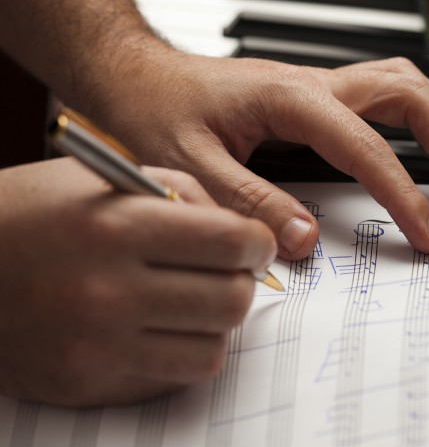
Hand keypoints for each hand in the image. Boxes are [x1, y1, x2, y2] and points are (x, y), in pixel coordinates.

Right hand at [0, 158, 275, 405]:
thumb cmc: (38, 212)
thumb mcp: (109, 178)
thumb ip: (184, 194)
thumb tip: (243, 233)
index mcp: (118, 227)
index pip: (229, 242)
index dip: (258, 242)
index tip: (256, 243)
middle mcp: (109, 292)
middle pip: (231, 300)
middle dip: (244, 282)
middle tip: (230, 270)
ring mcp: (99, 347)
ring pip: (213, 348)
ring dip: (217, 321)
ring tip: (196, 298)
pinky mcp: (91, 382)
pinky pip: (175, 376)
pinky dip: (185, 349)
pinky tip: (165, 325)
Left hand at [87, 50, 428, 257]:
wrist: (135, 77)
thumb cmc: (155, 109)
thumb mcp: (194, 166)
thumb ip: (250, 203)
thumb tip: (302, 240)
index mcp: (287, 97)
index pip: (365, 147)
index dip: (402, 194)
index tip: (425, 232)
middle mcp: (309, 85)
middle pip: (406, 93)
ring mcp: (309, 89)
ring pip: (395, 90)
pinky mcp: (302, 101)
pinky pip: (368, 104)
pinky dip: (399, 129)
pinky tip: (393, 158)